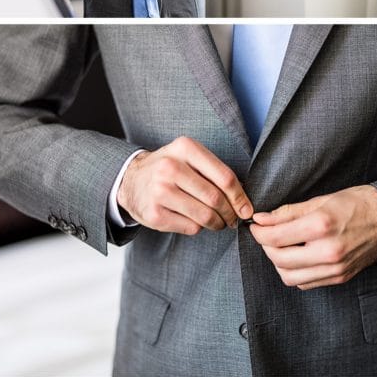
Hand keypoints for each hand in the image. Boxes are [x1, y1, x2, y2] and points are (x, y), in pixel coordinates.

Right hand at [116, 136, 253, 234]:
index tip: (247, 209)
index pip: (224, 177)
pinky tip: (196, 222)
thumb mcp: (189, 157)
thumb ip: (215, 172)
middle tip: (233, 220)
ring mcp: (160, 191)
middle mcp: (171, 168)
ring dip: (217, 223)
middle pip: (215, 198)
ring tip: (219, 223)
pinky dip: (199, 228)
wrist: (130, 180)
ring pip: (204, 215)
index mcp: (186, 148)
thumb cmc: (170, 168)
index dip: (240, 197)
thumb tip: (243, 201)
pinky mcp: (154, 214)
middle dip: (230, 213)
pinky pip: (190, 227)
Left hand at [249, 185, 376, 289]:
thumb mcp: (323, 199)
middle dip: (266, 247)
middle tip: (267, 235)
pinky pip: (305, 283)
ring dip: (278, 262)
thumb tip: (262, 219)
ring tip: (281, 247)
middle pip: (279, 259)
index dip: (259, 232)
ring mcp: (334, 267)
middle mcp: (327, 251)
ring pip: (289, 276)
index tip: (256, 226)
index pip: (276, 237)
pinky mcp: (340, 277)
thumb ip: (289, 212)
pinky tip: (298, 257)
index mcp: (322, 226)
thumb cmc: (359, 203)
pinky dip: (294, 273)